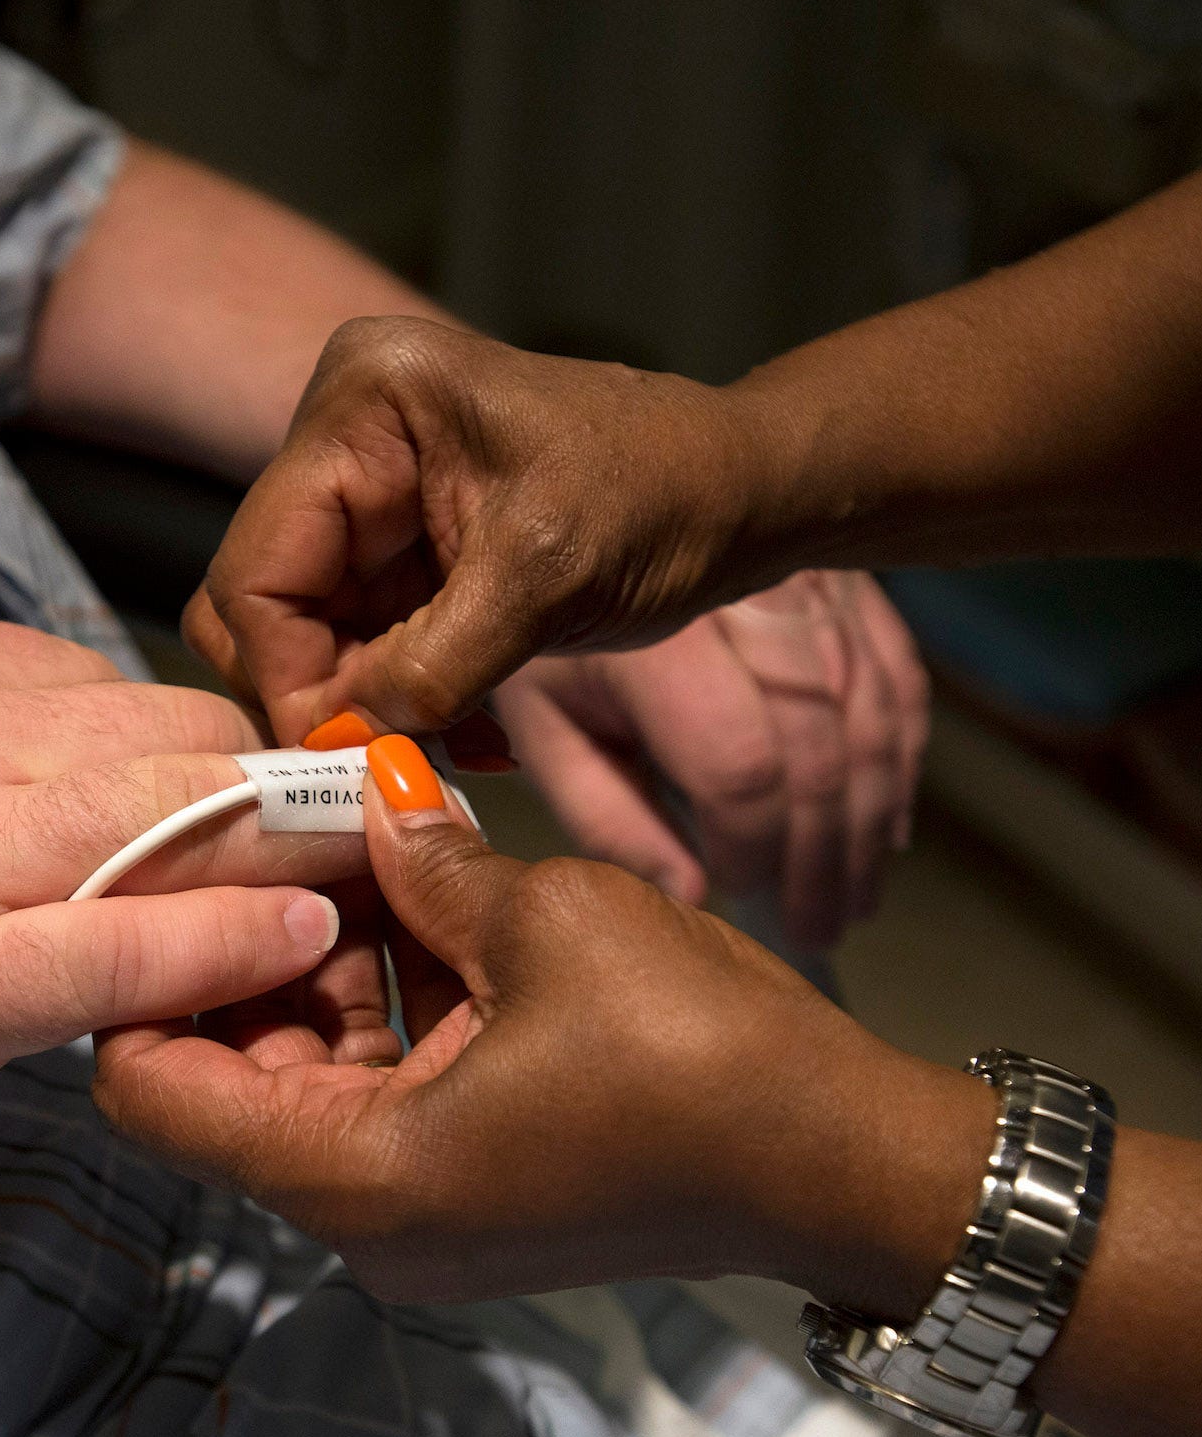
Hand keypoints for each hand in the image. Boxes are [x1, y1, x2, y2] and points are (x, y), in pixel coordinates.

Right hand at [0, 417, 368, 1208]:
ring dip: (271, 853)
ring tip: (331, 891)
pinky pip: (136, 947)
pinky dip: (231, 941)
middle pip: (173, 730)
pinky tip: (294, 938)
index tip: (158, 801)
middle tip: (273, 852)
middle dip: (239, 789)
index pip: (86, 671)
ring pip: (183, 817)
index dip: (140, 744)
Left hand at [94, 739, 991, 1313]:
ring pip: (301, 1077)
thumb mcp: (545, 920)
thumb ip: (423, 859)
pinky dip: (379, 1004)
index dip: (138, 975)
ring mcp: (414, 1215)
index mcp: (356, 1176)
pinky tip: (415, 902)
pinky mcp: (463, 1192)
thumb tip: (360, 789)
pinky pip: (374, 1093)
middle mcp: (363, 1219)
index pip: (151, 1092)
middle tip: (268, 829)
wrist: (841, 1162)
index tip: (164, 868)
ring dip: (317, 966)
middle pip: (223, 1078)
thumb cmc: (702, 1052)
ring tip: (349, 847)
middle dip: (243, 949)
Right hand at [184, 316, 799, 740]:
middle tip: (385, 762)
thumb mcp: (546, 579)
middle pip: (260, 603)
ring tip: (440, 750)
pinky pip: (351, 646)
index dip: (286, 675)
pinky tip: (464, 730)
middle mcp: (342, 439)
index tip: (346, 756)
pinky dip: (395, 701)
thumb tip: (340, 745)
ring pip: (300, 637)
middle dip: (317, 694)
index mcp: (364, 404)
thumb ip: (430, 667)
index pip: (258, 568)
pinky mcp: (392, 548)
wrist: (740, 489)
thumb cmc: (665, 493)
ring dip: (361, 710)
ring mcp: (364, 495)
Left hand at [495, 571, 927, 947]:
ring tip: (851, 900)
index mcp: (654, 644)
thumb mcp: (540, 720)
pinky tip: (883, 828)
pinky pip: (895, 678)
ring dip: (867, 820)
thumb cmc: (547, 632)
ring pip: (867, 718)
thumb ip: (603, 813)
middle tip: (815, 928)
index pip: (736, 764)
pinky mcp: (842, 581)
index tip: (739, 893)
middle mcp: (744, 605)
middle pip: (815, 749)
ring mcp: (806, 586)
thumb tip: (691, 894)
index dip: (752, 844)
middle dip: (822, 855)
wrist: (581, 507)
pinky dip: (896, 760)